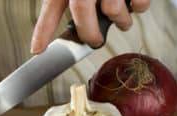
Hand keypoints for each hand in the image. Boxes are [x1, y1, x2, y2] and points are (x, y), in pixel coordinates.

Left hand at [31, 0, 149, 52]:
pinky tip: (134, 3)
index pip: (51, 6)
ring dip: (120, 21)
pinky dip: (139, 7)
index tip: (37, 49)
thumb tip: (67, 25)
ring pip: (113, 9)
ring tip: (120, 20)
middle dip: (89, 33)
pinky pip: (138, 2)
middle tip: (95, 41)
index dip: (43, 30)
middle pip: (82, 9)